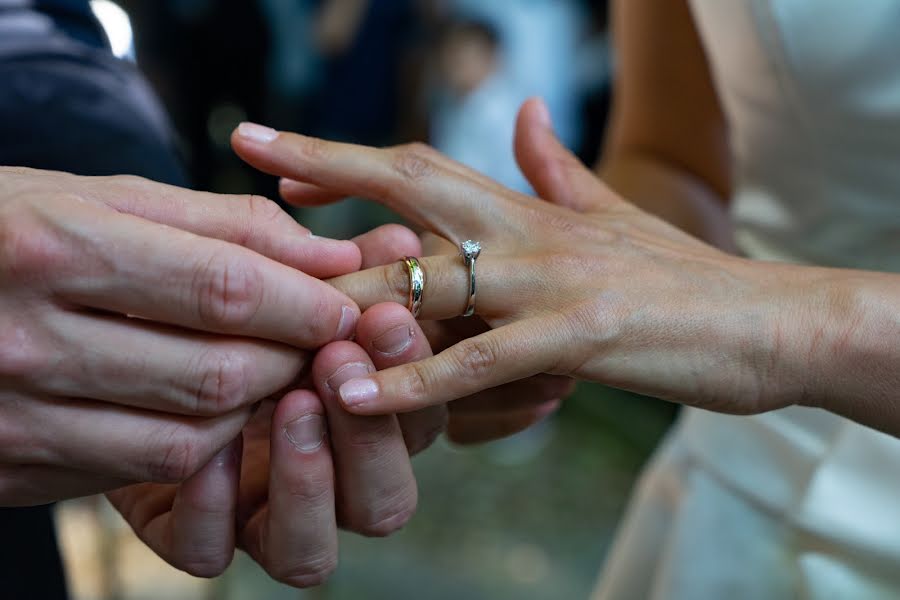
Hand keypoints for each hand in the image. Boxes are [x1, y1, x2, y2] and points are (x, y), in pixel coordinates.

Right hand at [0, 167, 360, 504]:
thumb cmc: (12, 229)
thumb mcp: (102, 197)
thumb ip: (224, 223)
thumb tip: (331, 254)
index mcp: (51, 246)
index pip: (224, 289)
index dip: (305, 302)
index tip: (345, 304)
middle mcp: (27, 340)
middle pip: (218, 374)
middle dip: (293, 360)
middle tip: (321, 341)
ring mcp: (16, 417)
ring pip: (190, 439)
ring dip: (255, 409)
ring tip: (271, 368)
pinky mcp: (17, 468)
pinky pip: (145, 469)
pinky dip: (202, 440)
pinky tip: (210, 402)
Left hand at [107, 224, 438, 584]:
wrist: (106, 328)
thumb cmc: (210, 297)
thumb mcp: (266, 267)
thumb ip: (330, 265)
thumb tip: (401, 243)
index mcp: (356, 417)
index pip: (415, 417)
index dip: (411, 374)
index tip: (385, 317)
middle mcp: (319, 477)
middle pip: (383, 504)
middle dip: (371, 436)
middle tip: (334, 361)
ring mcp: (256, 512)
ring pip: (311, 553)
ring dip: (310, 483)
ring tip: (291, 406)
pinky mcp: (189, 530)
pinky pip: (213, 550)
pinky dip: (214, 505)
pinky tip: (208, 444)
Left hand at [232, 102, 785, 416]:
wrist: (766, 322)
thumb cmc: (681, 278)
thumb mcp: (612, 214)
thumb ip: (555, 168)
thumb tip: (524, 111)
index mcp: (529, 207)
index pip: (421, 164)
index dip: (344, 158)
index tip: (274, 154)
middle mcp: (531, 231)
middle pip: (412, 192)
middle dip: (326, 183)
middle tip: (248, 191)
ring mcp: (554, 281)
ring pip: (433, 281)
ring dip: (354, 301)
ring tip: (284, 323)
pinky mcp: (583, 337)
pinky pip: (480, 361)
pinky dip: (417, 381)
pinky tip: (361, 395)